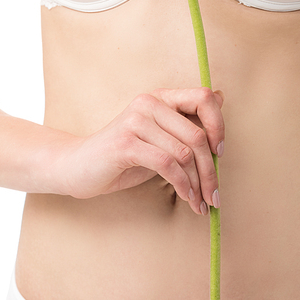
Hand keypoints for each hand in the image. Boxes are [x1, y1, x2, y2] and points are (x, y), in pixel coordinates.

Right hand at [56, 87, 224, 215]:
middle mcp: (148, 102)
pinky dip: (182, 185)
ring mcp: (135, 121)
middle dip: (211, 172)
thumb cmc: (124, 154)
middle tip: (214, 197)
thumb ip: (186, 119)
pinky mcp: (125, 143)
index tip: (219, 154)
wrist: (79, 166)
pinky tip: (185, 197)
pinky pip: (167, 164)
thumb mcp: (160, 136)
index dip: (218, 125)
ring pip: (184, 153)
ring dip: (197, 184)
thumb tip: (221, 96)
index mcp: (159, 97)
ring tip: (199, 203)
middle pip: (197, 135)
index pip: (203, 97)